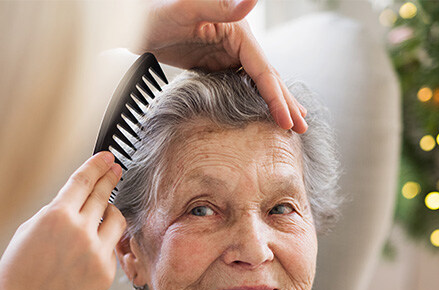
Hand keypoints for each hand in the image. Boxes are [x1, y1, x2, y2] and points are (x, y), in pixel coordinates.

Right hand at [0, 152, 125, 289]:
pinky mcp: (106, 272)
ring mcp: (96, 253)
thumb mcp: (28, 230)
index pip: (84, 180)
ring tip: (103, 213)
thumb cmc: (19, 274)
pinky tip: (87, 251)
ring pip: (117, 220)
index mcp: (56, 216)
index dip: (97, 165)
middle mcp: (80, 231)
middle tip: (115, 169)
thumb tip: (75, 200)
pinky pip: (111, 247)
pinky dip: (103, 243)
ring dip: (111, 212)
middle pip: (103, 195)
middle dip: (110, 178)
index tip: (107, 157)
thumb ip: (54, 212)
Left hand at [139, 0, 306, 132]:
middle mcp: (238, 41)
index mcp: (238, 32)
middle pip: (267, 77)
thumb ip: (220, 5)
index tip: (288, 121)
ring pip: (257, 82)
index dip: (277, 98)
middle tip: (302, 128)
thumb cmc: (156, 10)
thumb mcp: (187, 8)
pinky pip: (240, 84)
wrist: (135, 20)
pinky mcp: (215, 62)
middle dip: (285, 103)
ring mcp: (227, 52)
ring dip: (274, 102)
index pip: (264, 71)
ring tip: (291, 121)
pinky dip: (254, 99)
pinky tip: (261, 111)